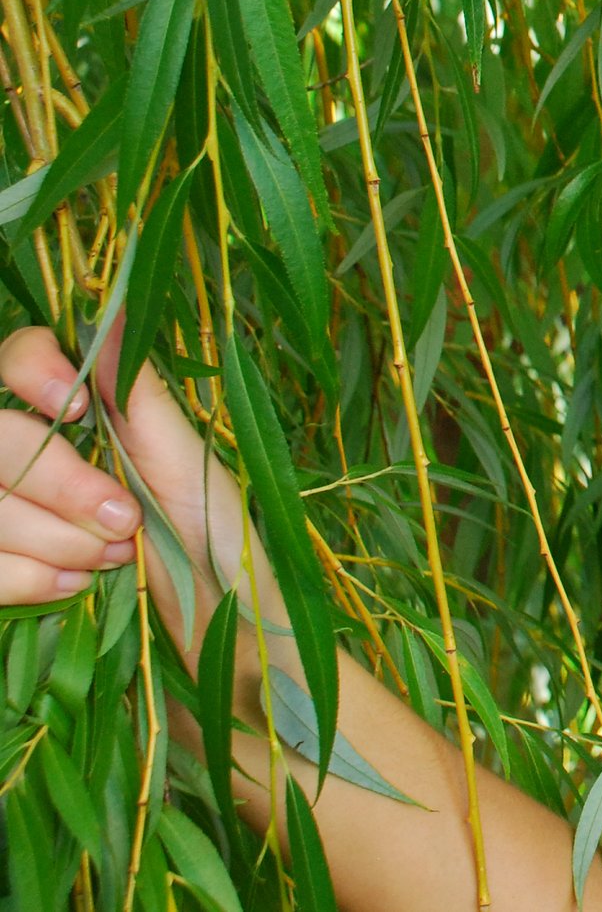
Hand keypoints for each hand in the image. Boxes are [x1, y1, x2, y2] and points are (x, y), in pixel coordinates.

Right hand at [0, 318, 260, 672]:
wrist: (222, 655)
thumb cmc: (224, 552)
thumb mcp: (193, 469)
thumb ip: (141, 397)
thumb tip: (114, 302)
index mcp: (88, 418)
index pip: (17, 357)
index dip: (34, 372)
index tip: (80, 410)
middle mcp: (33, 458)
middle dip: (55, 482)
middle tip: (123, 523)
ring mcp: (9, 515)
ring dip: (41, 535)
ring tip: (108, 562)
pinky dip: (17, 575)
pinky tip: (70, 589)